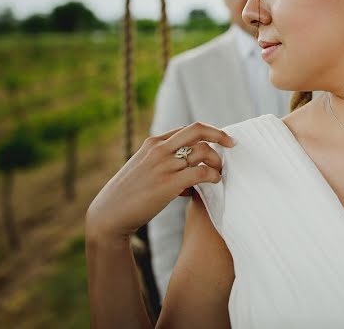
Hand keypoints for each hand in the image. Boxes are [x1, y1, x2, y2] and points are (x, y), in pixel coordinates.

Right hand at [86, 122, 235, 242]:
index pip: (188, 129)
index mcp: (153, 143)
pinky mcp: (168, 184)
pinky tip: (214, 183)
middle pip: (198, 130)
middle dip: (220, 134)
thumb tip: (192, 177)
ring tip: (219, 173)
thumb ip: (166, 166)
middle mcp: (159, 150)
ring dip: (217, 161)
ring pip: (203, 151)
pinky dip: (213, 176)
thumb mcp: (144, 170)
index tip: (221, 140)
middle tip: (233, 144)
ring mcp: (164, 165)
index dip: (208, 132)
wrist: (110, 214)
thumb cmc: (130, 195)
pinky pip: (201, 173)